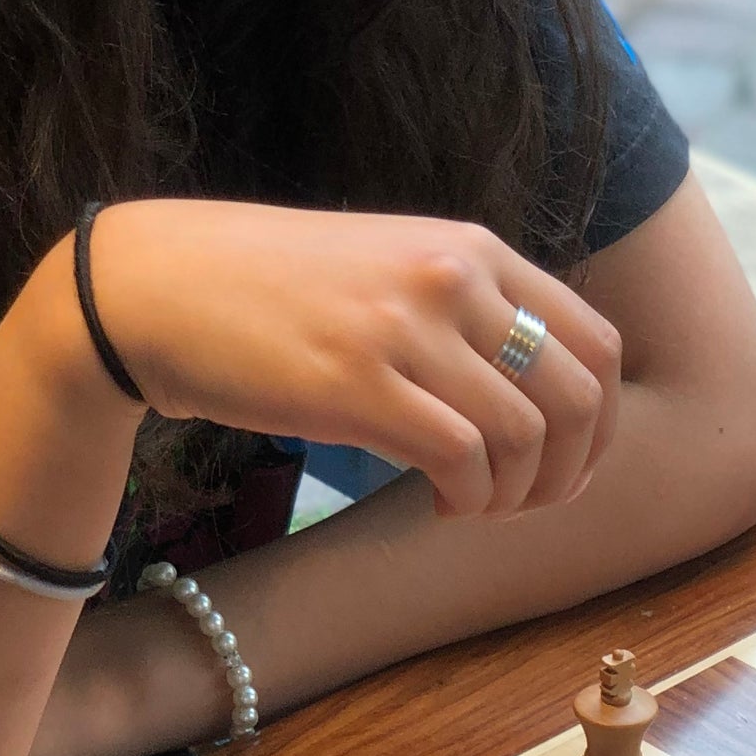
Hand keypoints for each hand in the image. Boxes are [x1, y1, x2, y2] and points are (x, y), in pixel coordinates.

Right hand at [74, 200, 620, 518]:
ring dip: (514, 496)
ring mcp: (408, 328)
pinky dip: (469, 501)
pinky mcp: (360, 384)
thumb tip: (536, 396)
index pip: (596, 342)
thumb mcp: (391, 269)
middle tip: (524, 503)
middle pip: (578, 396)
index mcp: (473, 249)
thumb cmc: (270, 291)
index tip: (568, 467)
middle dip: (569, 472)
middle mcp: (453, 278)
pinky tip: (439, 506)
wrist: (154, 287)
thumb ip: (466, 312)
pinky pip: (464, 461)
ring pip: (527, 436)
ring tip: (471, 506)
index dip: (601, 424)